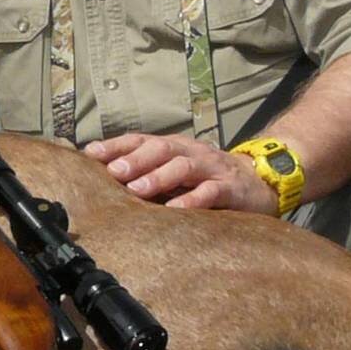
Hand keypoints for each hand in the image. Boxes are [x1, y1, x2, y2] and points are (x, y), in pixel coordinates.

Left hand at [83, 132, 277, 213]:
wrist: (259, 182)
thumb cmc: (207, 179)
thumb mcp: (176, 172)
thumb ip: (148, 173)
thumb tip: (106, 179)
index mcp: (174, 147)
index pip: (141, 140)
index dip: (116, 145)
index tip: (91, 154)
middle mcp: (190, 152)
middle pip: (161, 149)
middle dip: (135, 159)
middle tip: (114, 172)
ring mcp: (211, 168)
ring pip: (184, 166)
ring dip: (159, 176)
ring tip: (138, 189)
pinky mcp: (230, 188)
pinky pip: (210, 192)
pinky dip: (192, 199)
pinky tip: (175, 209)